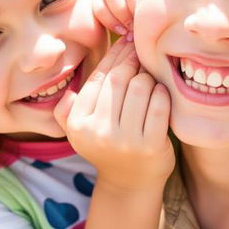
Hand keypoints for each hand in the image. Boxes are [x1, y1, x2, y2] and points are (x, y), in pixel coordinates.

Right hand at [54, 38, 173, 191]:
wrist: (131, 184)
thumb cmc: (107, 147)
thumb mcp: (78, 133)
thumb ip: (66, 111)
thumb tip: (67, 92)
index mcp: (79, 124)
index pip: (97, 79)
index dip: (113, 56)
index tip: (126, 43)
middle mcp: (99, 133)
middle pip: (119, 79)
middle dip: (132, 61)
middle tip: (141, 53)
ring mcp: (126, 140)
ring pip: (140, 87)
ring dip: (148, 77)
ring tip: (149, 77)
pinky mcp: (151, 145)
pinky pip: (159, 104)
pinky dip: (162, 93)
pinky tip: (160, 92)